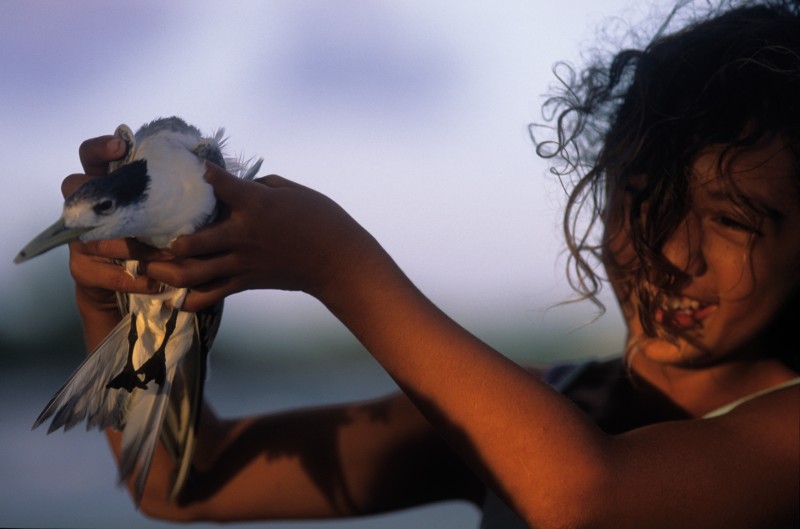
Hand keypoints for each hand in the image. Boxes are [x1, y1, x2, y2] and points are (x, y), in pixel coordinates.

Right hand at [64, 136, 168, 315]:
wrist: (144, 284)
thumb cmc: (162, 238)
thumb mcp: (173, 214)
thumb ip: (178, 194)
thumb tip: (208, 171)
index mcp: (109, 187)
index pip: (91, 156)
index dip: (101, 148)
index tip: (121, 146)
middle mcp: (88, 208)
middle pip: (74, 188)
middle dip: (99, 194)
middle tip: (130, 204)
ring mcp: (80, 238)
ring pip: (95, 237)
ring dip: (132, 247)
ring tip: (167, 253)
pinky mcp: (82, 269)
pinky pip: (101, 272)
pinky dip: (131, 278)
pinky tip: (155, 281)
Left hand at [144, 163, 387, 311]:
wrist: (338, 260)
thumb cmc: (321, 218)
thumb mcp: (291, 189)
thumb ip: (258, 186)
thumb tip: (235, 184)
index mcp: (255, 205)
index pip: (218, 183)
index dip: (199, 172)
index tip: (182, 163)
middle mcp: (242, 234)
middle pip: (192, 241)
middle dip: (165, 240)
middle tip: (144, 235)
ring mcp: (243, 262)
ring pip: (195, 273)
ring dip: (169, 271)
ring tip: (150, 267)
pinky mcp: (247, 282)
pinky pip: (213, 294)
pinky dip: (193, 299)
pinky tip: (177, 298)